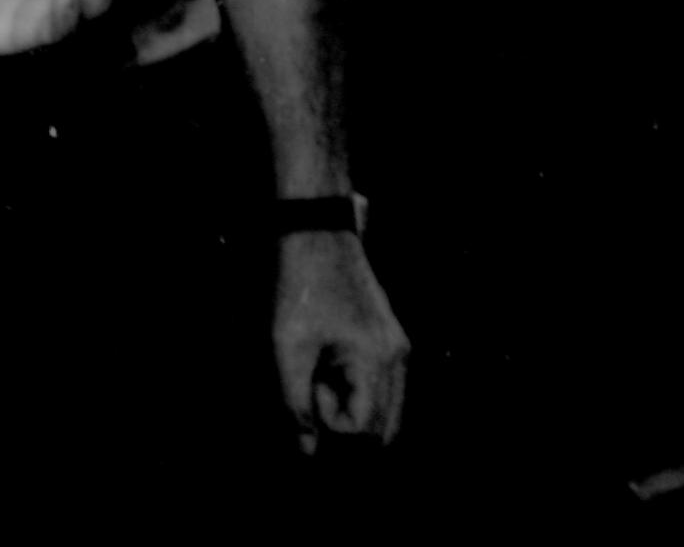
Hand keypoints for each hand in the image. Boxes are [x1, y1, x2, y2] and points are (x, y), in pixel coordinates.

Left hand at [273, 231, 409, 450]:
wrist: (315, 231)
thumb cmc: (299, 285)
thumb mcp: (286, 348)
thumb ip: (295, 405)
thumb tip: (307, 452)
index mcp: (376, 358)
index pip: (366, 431)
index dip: (332, 428)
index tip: (309, 392)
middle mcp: (397, 357)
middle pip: (385, 432)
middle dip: (347, 430)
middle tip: (315, 396)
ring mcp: (398, 347)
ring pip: (387, 413)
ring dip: (353, 413)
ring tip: (321, 381)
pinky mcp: (390, 340)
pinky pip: (383, 389)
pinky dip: (359, 395)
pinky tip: (330, 370)